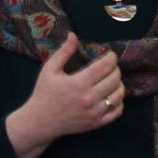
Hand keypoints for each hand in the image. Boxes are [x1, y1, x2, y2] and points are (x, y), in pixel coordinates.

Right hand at [8, 35, 122, 157]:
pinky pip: (117, 111)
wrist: (39, 121)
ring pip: (119, 94)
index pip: (105, 66)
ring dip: (118, 84)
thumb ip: (64, 52)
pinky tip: (111, 96)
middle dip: (115, 69)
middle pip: (115, 79)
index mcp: (78, 83)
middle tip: (110, 67)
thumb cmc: (44, 93)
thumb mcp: (50, 70)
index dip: (112, 57)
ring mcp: (94, 112)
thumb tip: (73, 34)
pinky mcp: (96, 123)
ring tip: (111, 80)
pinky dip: (118, 102)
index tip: (110, 55)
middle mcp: (89, 98)